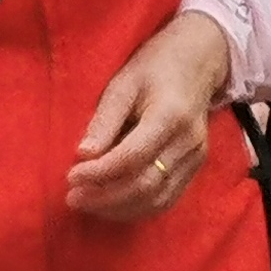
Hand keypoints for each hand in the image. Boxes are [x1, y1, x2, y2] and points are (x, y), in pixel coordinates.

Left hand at [65, 10, 229, 223]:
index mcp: (170, 116)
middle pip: (146, 185)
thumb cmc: (155, 67)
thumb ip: (104, 120)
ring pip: (157, 200)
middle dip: (105, 197)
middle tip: (73, 197)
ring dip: (118, 208)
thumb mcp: (123, 84)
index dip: (99, 173)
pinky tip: (112, 205)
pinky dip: (136, 208)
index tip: (71, 176)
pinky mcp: (195, 168)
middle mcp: (188, 142)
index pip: (132, 157)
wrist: (198, 62)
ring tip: (87, 203)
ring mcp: (196, 158)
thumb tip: (83, 155)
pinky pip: (166, 200)